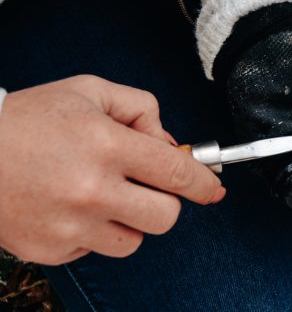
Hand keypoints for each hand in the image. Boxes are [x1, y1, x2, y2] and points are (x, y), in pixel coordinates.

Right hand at [0, 76, 225, 264]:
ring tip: (102, 193)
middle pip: (165, 216)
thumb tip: (170, 143)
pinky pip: (95, 249)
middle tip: (145, 184)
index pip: (178, 174)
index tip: (213, 188)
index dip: (204, 183)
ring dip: (130, 219)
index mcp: (107, 146)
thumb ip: (141, 108)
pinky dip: (93, 231)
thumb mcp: (90, 91)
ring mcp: (70, 225)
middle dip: (166, 200)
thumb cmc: (27, 119)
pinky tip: (70, 206)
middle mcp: (92, 190)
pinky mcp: (50, 249)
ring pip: (134, 240)